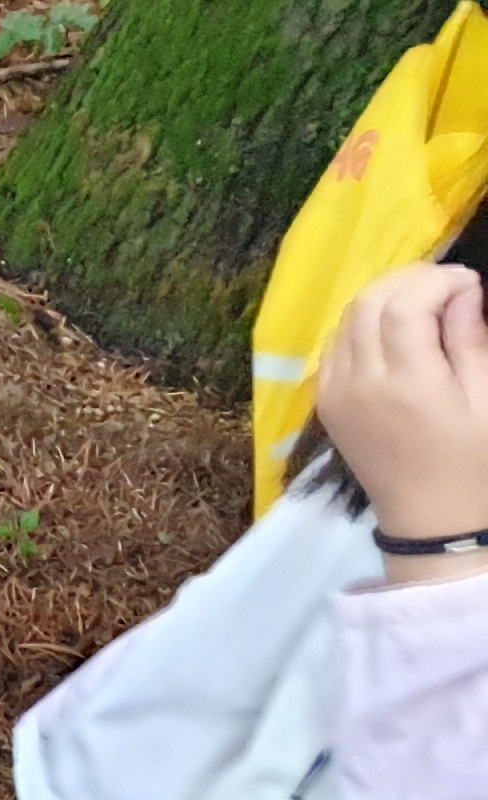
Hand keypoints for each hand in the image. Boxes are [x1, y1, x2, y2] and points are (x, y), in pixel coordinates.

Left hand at [318, 261, 487, 580]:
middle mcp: (359, 384)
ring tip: (426, 302)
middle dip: (408, 279)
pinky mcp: (325, 402)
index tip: (469, 282)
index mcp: (406, 386)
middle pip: (367, 303)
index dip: (436, 281)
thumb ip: (472, 342)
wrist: (430, 520)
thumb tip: (465, 291)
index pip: (403, 306)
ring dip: (383, 297)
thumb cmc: (473, 464)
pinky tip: (395, 329)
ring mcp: (334, 393)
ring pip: (346, 319)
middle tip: (448, 285)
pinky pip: (335, 344)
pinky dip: (362, 323)